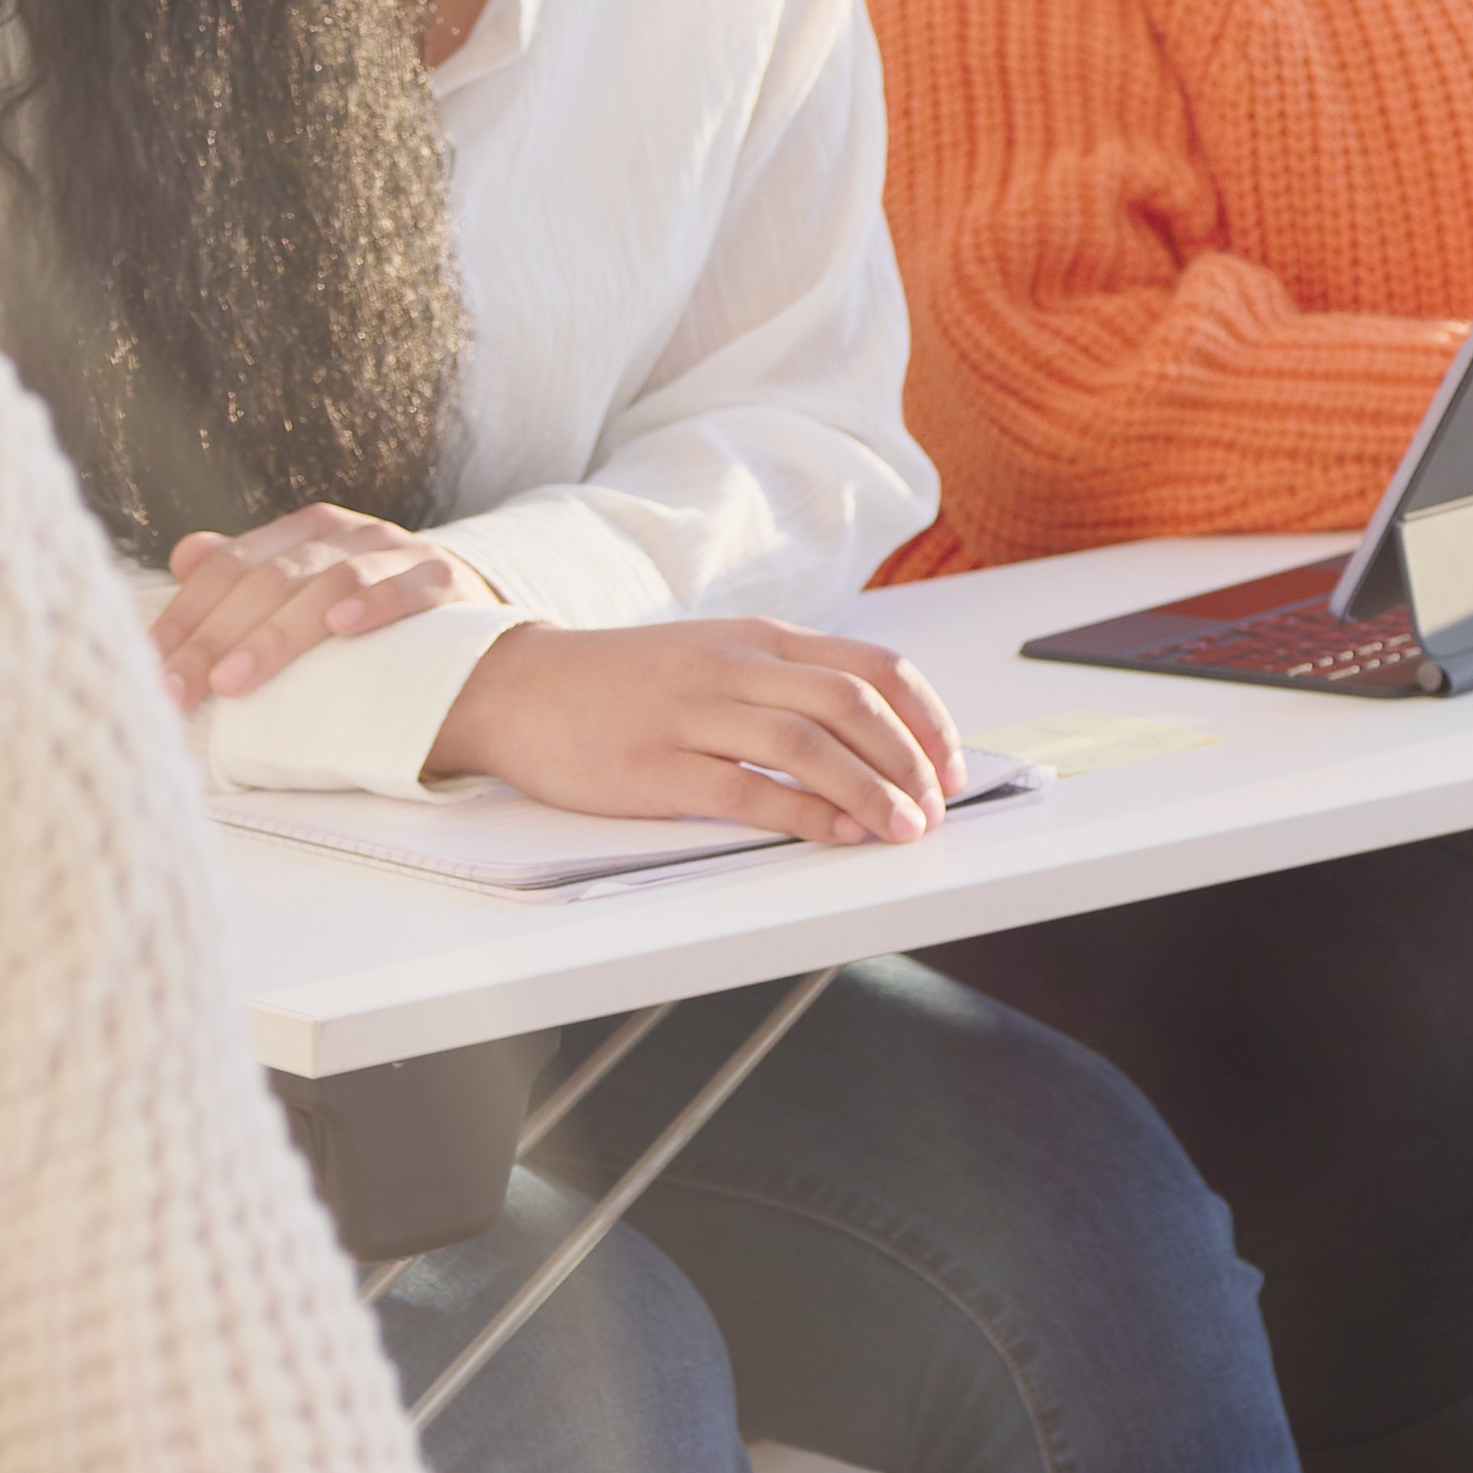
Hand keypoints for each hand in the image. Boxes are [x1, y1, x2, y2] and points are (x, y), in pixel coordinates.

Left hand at [153, 504, 493, 705]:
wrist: (479, 629)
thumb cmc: (374, 622)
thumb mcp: (307, 592)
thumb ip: (249, 575)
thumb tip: (185, 554)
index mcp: (303, 534)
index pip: (227, 567)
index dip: (184, 619)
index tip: (151, 674)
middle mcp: (347, 533)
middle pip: (266, 580)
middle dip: (213, 639)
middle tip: (178, 692)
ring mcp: (398, 552)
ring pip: (327, 583)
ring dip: (276, 634)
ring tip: (235, 682)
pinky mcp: (447, 579)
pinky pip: (410, 585)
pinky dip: (376, 602)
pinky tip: (342, 628)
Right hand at [426, 616, 969, 844]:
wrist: (519, 687)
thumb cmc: (628, 681)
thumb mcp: (718, 655)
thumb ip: (788, 683)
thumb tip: (874, 732)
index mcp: (761, 638)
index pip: (874, 666)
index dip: (927, 718)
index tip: (952, 765)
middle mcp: (734, 666)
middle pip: (853, 703)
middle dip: (911, 759)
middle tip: (937, 806)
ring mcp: (692, 714)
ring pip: (808, 743)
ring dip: (870, 790)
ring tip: (902, 828)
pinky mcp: (654, 767)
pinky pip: (744, 788)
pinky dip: (801, 813)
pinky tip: (835, 833)